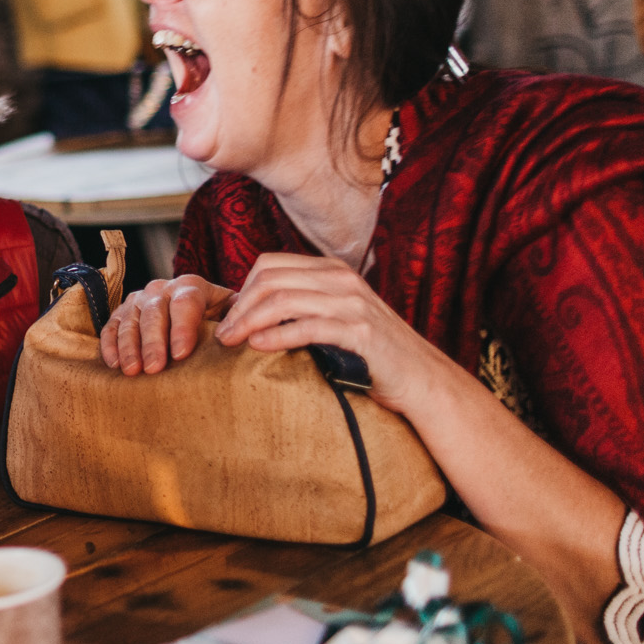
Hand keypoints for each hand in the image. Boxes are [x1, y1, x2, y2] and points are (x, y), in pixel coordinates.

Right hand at [99, 274, 236, 374]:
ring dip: (130, 346)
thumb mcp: (233, 315)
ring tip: (132, 371)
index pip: (186, 304)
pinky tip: (114, 364)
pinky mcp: (124, 312)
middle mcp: (163, 288)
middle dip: (153, 342)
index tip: (181, 354)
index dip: (182, 329)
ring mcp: (140, 299)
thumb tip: (247, 335)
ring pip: (131, 320)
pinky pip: (112, 326)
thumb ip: (240, 321)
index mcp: (192, 287)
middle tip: (154, 368)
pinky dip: (110, 344)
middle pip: (155, 312)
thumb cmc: (219, 321)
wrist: (201, 312)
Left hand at [216, 253, 453, 414]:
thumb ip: (303, 306)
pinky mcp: (360, 331)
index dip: (242, 289)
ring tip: (231, 342)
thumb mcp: (336, 317)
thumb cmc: (371, 353)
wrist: (421, 379)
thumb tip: (250, 312)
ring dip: (249, 321)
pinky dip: (275, 336)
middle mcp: (341, 279)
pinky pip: (306, 327)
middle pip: (271, 279)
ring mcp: (352, 303)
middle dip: (240, 306)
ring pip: (283, 299)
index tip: (230, 317)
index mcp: (332, 270)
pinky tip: (257, 347)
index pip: (270, 264)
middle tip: (222, 334)